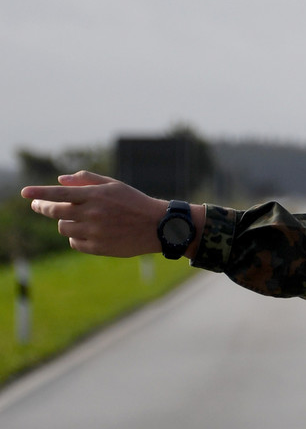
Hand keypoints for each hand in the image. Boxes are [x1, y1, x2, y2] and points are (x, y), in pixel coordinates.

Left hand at [22, 171, 177, 257]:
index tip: (25, 193)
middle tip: (39, 206)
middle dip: (44, 207)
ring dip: (65, 222)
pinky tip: (86, 232)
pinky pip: (75, 242)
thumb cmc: (134, 202)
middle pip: (56, 212)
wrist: (157, 226)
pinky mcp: (99, 247)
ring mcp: (95, 231)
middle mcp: (93, 213)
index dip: (39, 193)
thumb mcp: (114, 185)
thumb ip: (87, 181)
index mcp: (96, 195)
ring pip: (64, 228)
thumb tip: (60, 180)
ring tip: (77, 219)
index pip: (59, 194)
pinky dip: (76, 237)